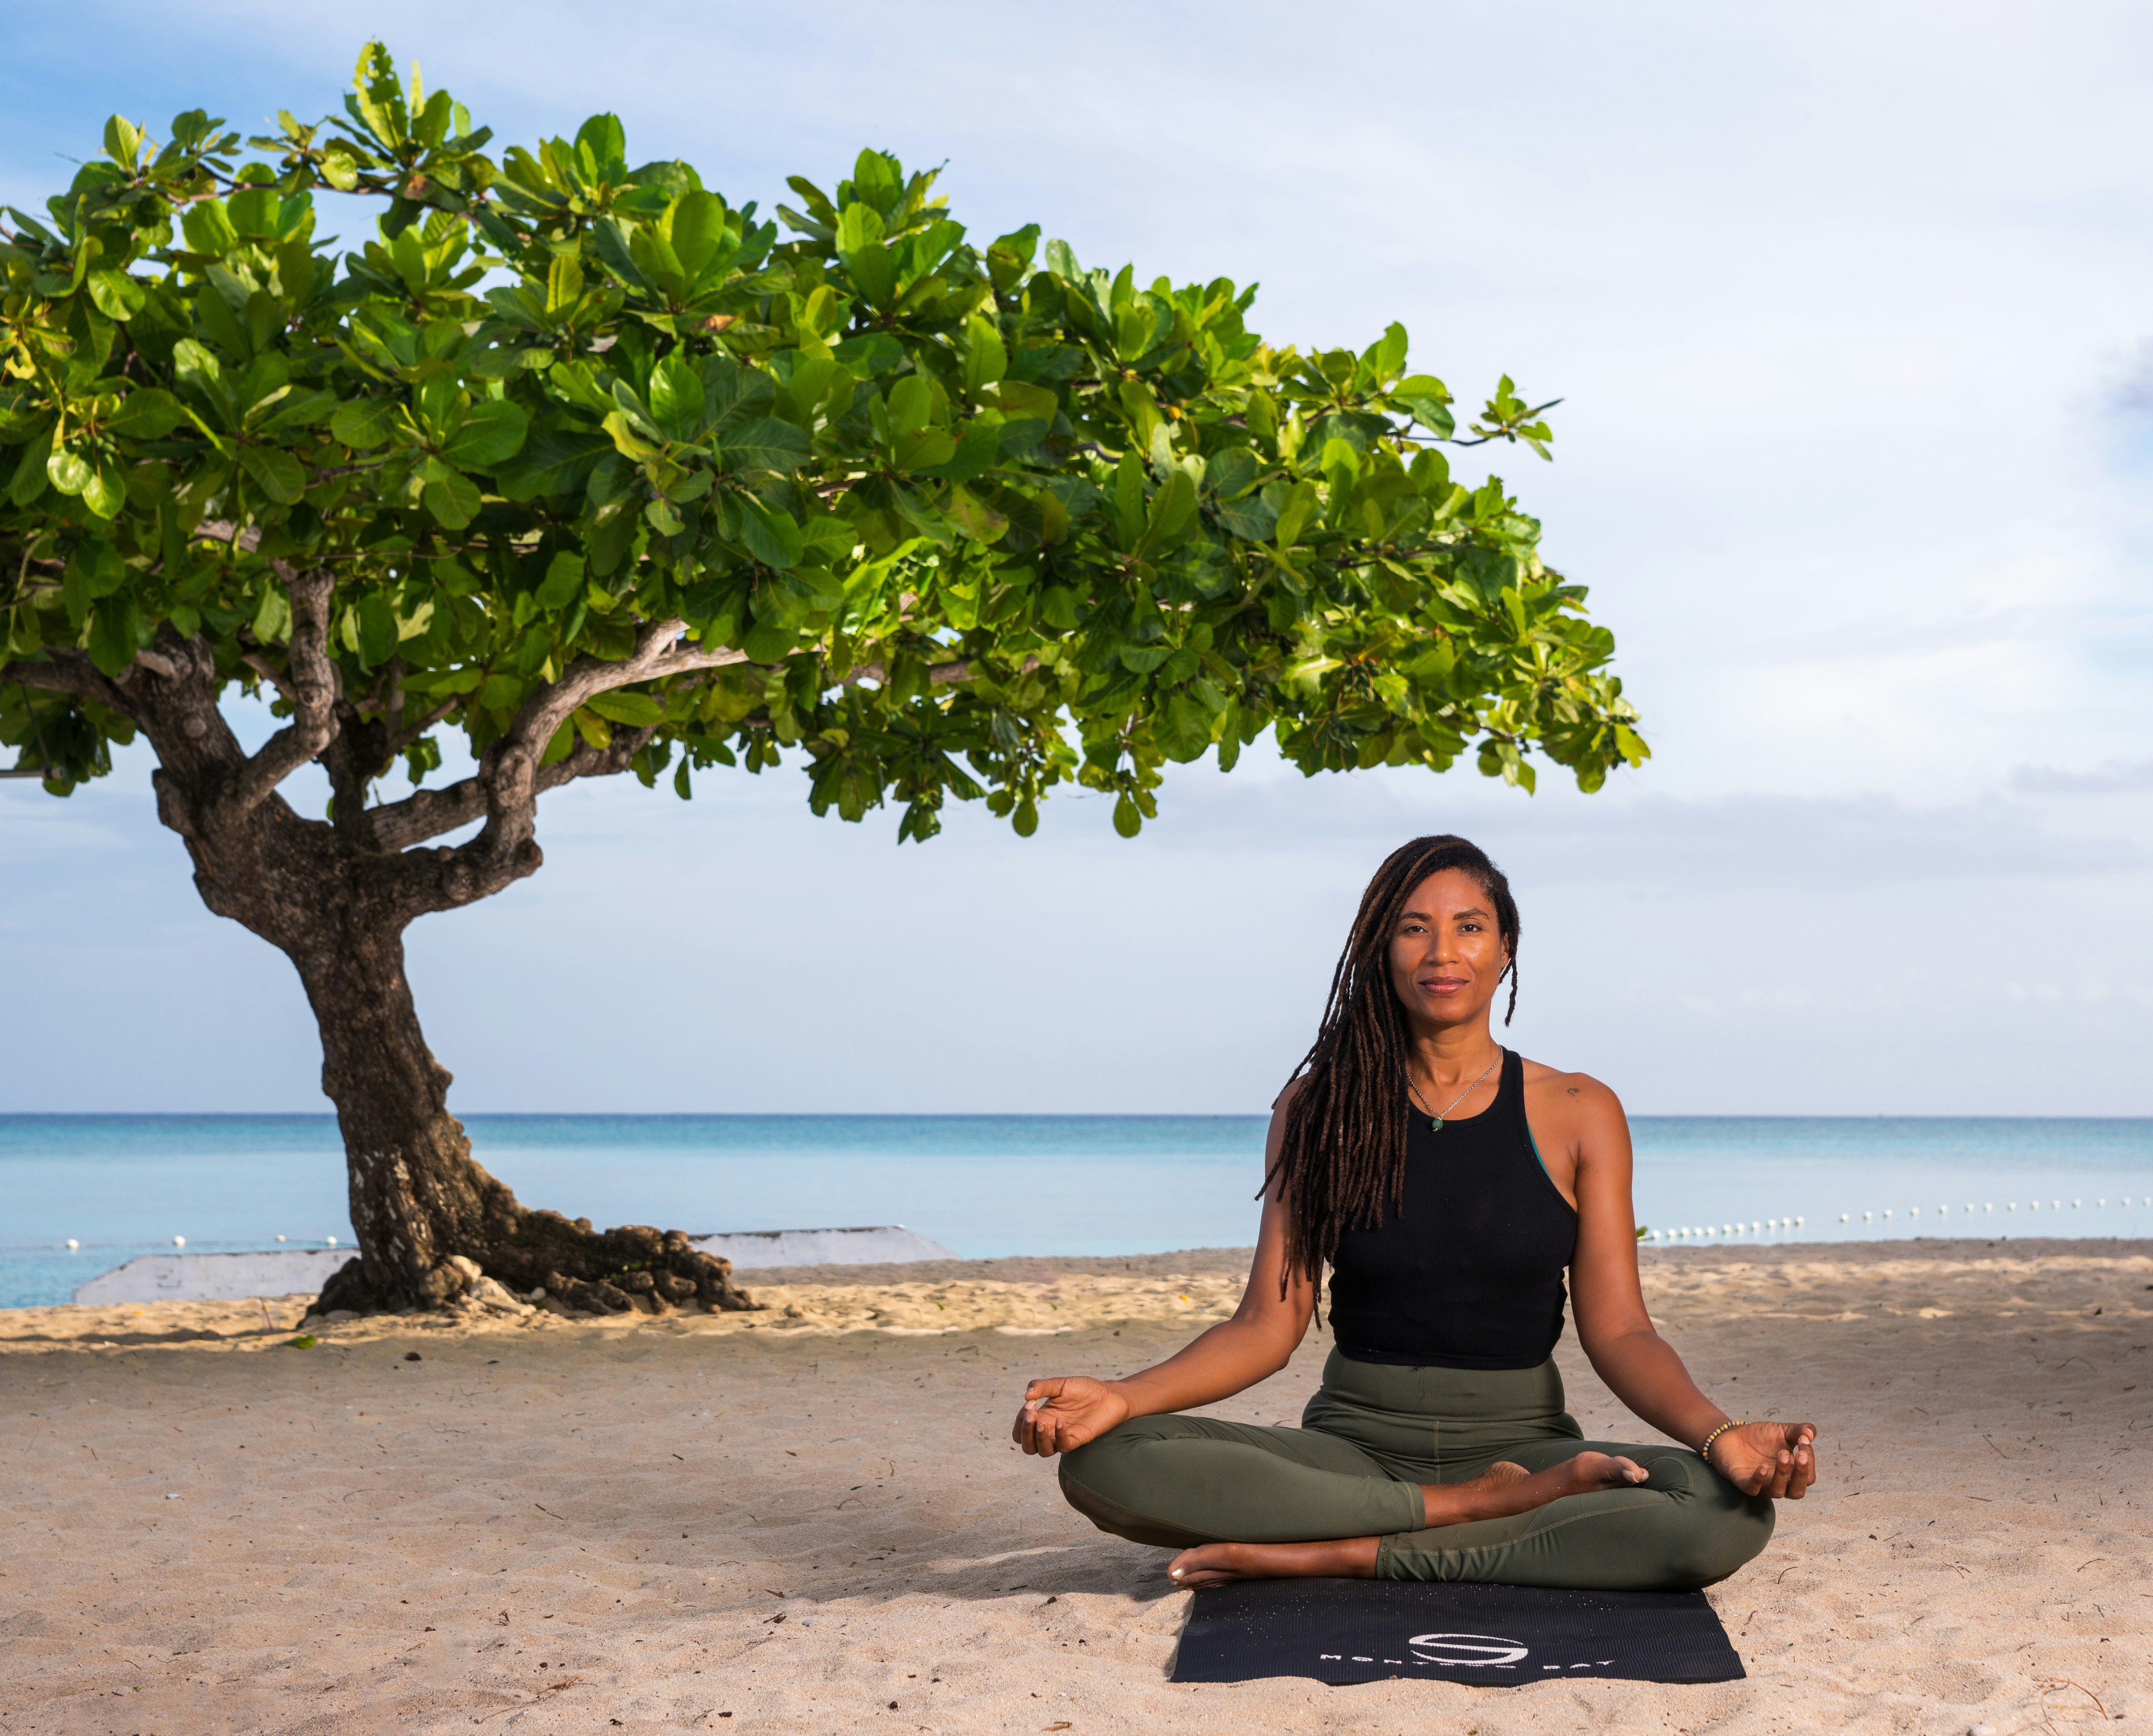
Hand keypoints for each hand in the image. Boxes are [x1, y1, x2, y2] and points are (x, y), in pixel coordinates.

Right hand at [1011, 1376, 1131, 1457]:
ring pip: (1042, 1451)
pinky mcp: (1077, 1440)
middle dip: (1024, 1431)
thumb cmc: (1084, 1390)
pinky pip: (1063, 1446)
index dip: (1019, 1420)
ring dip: (1038, 1438)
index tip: (1029, 1402)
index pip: (1020, 1430)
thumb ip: (1042, 1387)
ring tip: (1042, 1421)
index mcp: (1042, 1417)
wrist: (1108, 1394)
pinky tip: (1061, 1421)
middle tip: (1032, 1413)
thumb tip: (1026, 1395)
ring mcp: (1062, 1437)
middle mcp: (1050, 1430)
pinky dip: (1059, 1436)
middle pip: (1027, 1446)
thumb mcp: (1060, 1384)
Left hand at [1707, 1420, 1816, 1498]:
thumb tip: (1810, 1434)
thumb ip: (1799, 1431)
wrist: (1732, 1436)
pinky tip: (1762, 1467)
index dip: (1810, 1460)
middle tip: (1800, 1454)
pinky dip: (1758, 1480)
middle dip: (1801, 1474)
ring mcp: (1762, 1484)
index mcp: (1792, 1473)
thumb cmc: (1761, 1438)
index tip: (1804, 1440)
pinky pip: (1753, 1489)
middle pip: (1797, 1491)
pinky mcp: (1743, 1482)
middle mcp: (1779, 1482)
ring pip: (1777, 1492)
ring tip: (1781, 1454)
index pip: (1809, 1476)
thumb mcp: (1783, 1431)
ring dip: (1782, 1474)